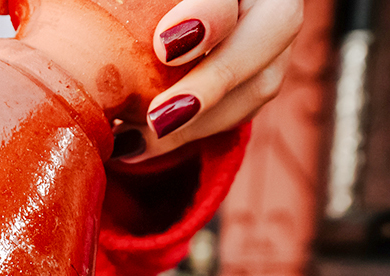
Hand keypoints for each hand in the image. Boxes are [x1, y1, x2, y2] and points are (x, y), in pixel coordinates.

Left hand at [0, 0, 302, 160]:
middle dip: (218, 78)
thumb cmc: (118, 0)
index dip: (212, 13)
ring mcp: (267, 34)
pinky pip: (242, 114)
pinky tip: (137, 148)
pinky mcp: (259, 75)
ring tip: (138, 142)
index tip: (165, 45)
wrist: (153, 21)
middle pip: (271, 32)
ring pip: (261, 82)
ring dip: (202, 121)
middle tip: (158, 118)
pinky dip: (194, 136)